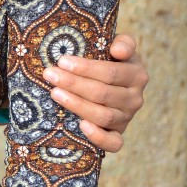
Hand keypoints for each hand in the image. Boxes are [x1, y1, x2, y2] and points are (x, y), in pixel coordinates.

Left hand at [43, 33, 146, 152]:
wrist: (109, 84)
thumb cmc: (108, 60)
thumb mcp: (118, 47)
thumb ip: (124, 43)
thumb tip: (118, 51)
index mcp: (137, 75)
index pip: (111, 73)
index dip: (86, 68)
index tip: (62, 61)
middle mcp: (135, 99)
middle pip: (102, 94)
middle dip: (74, 83)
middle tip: (50, 75)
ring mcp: (126, 119)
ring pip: (103, 116)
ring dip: (77, 105)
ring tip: (54, 93)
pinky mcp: (118, 135)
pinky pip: (113, 143)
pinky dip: (98, 137)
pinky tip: (81, 126)